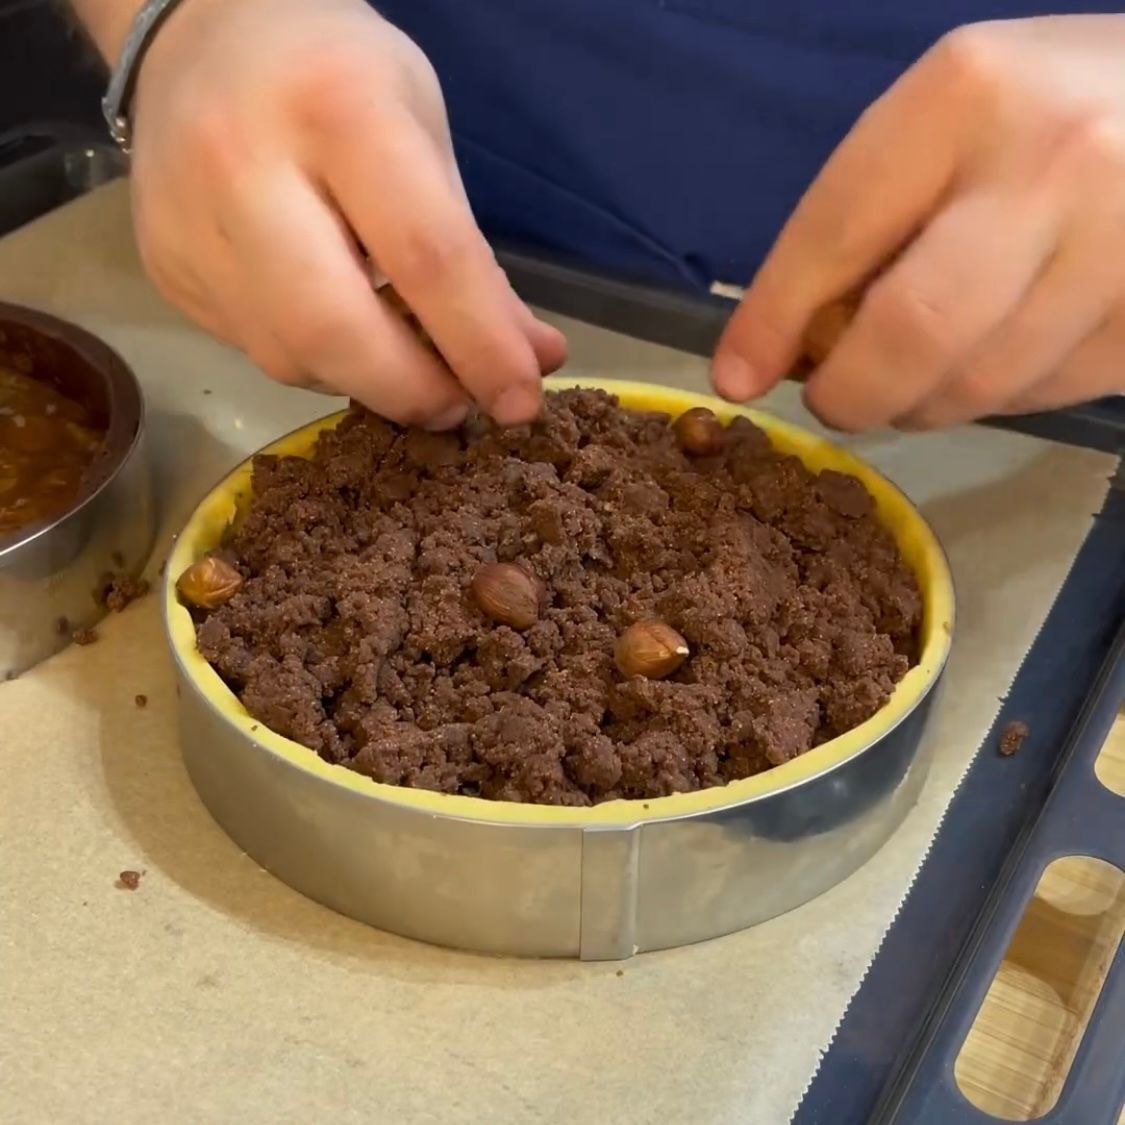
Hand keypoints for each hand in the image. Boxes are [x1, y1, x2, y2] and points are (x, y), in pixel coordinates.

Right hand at [129, 0, 564, 426]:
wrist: (198, 36)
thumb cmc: (339, 76)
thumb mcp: (424, 132)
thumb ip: (474, 254)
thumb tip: (534, 358)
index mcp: (337, 108)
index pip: (425, 256)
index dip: (480, 345)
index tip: (519, 402)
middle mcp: (243, 166)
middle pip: (334, 330)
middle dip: (410, 390)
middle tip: (455, 406)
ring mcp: (188, 224)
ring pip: (290, 357)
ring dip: (364, 381)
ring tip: (401, 360)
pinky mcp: (163, 269)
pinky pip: (255, 350)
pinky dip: (315, 360)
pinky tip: (337, 325)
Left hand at [714, 16, 1124, 430]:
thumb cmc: (1048, 109)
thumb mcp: (948, 118)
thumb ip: (870, 213)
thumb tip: (788, 341)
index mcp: (966, 99)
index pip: (838, 232)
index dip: (775, 320)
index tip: (736, 377)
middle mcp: (1050, 167)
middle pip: (913, 332)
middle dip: (849, 392)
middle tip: (832, 399)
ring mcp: (1118, 247)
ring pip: (976, 385)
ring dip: (919, 405)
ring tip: (913, 377)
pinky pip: (1039, 398)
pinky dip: (991, 400)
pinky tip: (990, 358)